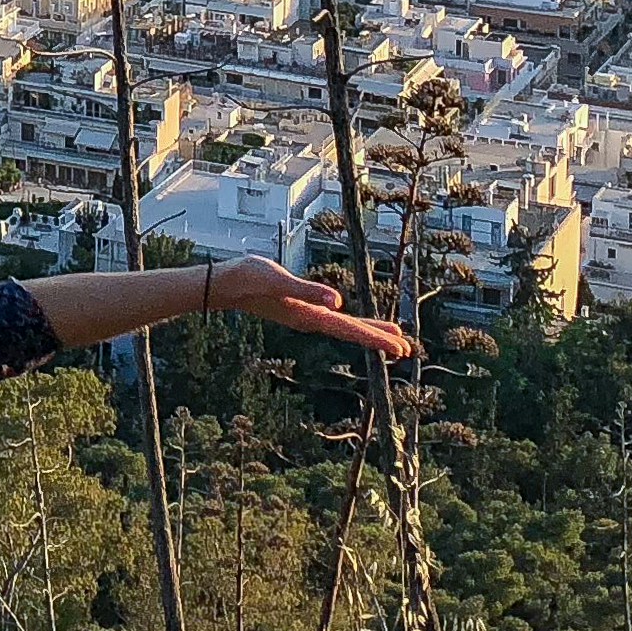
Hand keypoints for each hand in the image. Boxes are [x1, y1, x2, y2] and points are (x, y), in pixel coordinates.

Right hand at [205, 257, 416, 360]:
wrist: (224, 285)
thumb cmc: (249, 279)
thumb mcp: (278, 281)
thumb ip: (308, 291)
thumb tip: (338, 301)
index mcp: (310, 316)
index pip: (350, 328)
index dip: (376, 338)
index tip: (401, 348)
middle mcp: (311, 320)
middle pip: (351, 332)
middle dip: (379, 340)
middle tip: (407, 350)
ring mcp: (305, 316)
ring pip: (344, 327)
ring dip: (367, 332)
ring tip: (391, 337)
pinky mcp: (299, 310)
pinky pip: (333, 319)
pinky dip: (350, 322)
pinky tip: (351, 319)